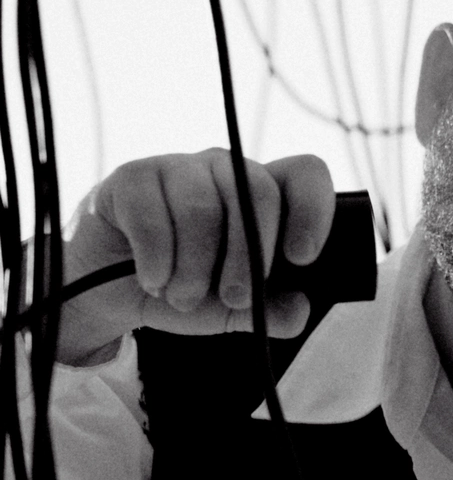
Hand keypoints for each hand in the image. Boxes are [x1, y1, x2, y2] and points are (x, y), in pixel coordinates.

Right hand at [55, 149, 335, 364]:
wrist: (112, 290)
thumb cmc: (184, 288)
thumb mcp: (231, 311)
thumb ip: (269, 312)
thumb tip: (299, 309)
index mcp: (261, 197)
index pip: (304, 174)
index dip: (312, 209)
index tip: (301, 257)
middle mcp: (225, 171)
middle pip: (258, 192)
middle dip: (248, 257)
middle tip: (233, 298)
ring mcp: (179, 167)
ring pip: (203, 209)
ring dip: (194, 269)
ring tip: (181, 297)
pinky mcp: (134, 176)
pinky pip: (154, 217)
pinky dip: (156, 262)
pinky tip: (153, 280)